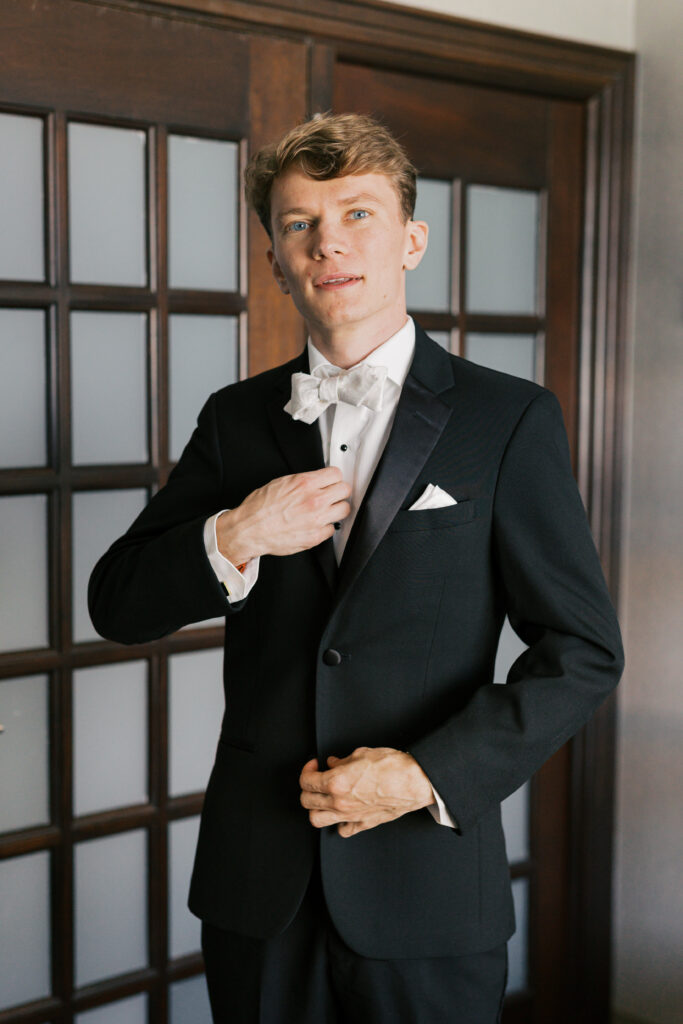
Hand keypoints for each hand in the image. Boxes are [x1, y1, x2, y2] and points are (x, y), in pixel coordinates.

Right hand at [216, 467, 350, 564]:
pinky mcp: (315, 537)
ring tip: (327, 510)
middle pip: (345, 490)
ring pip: (344, 509)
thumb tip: (316, 481)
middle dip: (338, 491)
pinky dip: (326, 527)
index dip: (333, 477)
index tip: (331, 481)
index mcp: (305, 484)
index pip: (336, 474)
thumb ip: (303, 481)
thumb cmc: (259, 508)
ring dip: (336, 508)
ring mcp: (317, 519)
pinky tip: (316, 524)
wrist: (249, 530)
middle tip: (331, 495)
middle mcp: (314, 500)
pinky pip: (332, 529)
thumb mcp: (280, 483)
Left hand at [299, 747, 433, 837]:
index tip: (314, 765)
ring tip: (322, 798)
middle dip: (308, 788)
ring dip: (315, 808)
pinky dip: (338, 823)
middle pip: (307, 801)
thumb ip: (343, 760)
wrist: (414, 782)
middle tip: (316, 778)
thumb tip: (334, 763)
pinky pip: (342, 830)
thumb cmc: (392, 766)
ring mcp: (350, 816)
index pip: (306, 781)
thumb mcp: (362, 754)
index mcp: (336, 782)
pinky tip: (343, 812)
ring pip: (317, 820)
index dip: (307, 770)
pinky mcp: (363, 824)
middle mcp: (339, 802)